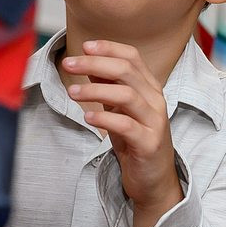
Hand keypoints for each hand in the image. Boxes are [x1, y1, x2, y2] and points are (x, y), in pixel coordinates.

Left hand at [62, 41, 181, 215]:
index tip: (84, 46)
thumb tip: (90, 63)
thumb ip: (109, 87)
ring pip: (126, 95)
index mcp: (150, 89)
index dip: (108, 48)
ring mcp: (154, 122)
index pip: (132, 57)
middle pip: (126, 71)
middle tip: (69, 64)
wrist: (153, 180)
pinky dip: (105, 119)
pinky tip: (88, 117)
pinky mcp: (149, 143)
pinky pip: (126, 126)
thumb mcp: (120, 110)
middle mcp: (156, 101)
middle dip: (94, 63)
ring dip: (95, 90)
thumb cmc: (135, 142)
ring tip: (72, 92)